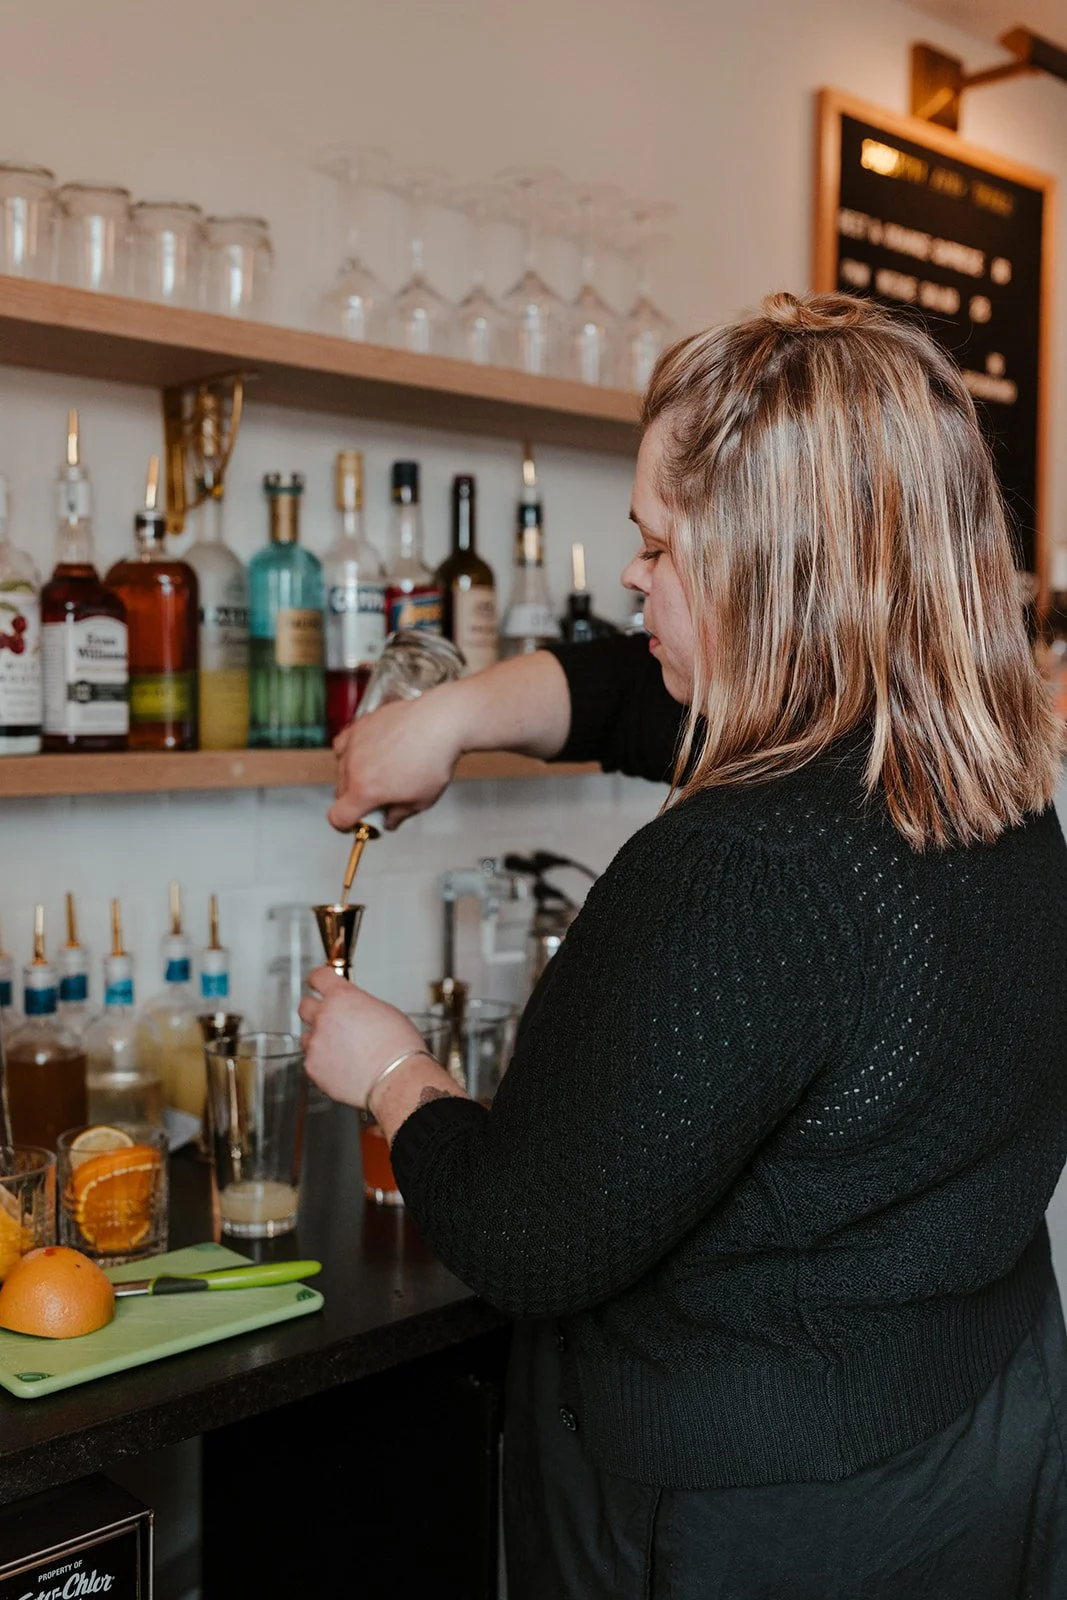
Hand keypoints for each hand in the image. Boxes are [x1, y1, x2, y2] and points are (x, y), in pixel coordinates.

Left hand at [298, 967, 427, 1108]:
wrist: (396, 1077)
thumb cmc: (398, 1047)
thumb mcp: (384, 1010)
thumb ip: (359, 1005)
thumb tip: (355, 1008)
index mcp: (343, 997)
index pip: (318, 977)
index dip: (318, 980)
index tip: (317, 983)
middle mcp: (324, 1016)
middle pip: (305, 1005)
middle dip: (314, 1010)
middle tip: (327, 1019)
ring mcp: (316, 1042)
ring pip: (307, 1036)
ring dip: (319, 1040)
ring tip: (341, 1050)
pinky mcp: (312, 1066)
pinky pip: (311, 1060)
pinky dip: (322, 1063)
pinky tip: (341, 1066)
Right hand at [329, 685, 467, 832]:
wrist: (441, 722)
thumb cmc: (435, 760)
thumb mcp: (421, 801)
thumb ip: (398, 815)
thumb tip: (389, 821)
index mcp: (365, 791)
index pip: (338, 818)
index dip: (346, 826)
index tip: (357, 823)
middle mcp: (353, 767)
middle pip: (341, 794)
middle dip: (356, 800)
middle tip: (379, 797)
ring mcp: (354, 744)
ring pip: (342, 769)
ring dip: (354, 776)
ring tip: (381, 772)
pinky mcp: (359, 726)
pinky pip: (344, 745)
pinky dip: (351, 753)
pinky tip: (368, 754)